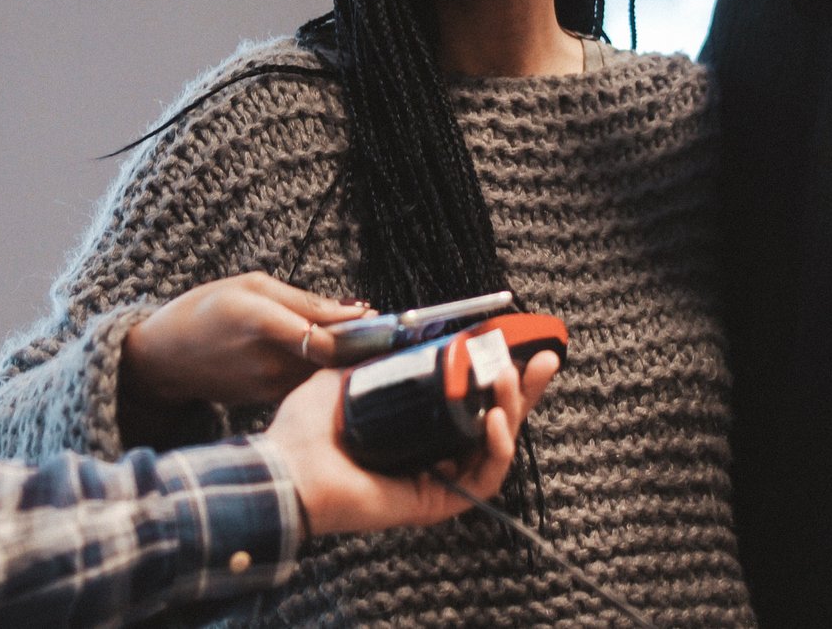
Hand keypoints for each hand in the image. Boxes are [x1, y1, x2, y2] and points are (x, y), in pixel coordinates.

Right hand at [121, 272, 369, 409]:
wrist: (162, 359)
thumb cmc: (205, 310)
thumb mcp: (250, 286)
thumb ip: (303, 301)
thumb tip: (355, 309)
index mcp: (261, 322)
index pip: (325, 339)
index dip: (358, 332)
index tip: (379, 317)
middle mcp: (267, 361)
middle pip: (331, 359)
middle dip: (360, 344)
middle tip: (382, 327)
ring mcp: (268, 386)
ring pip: (322, 374)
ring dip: (345, 359)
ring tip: (360, 338)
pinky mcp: (267, 400)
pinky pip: (306, 383)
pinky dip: (323, 371)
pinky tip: (330, 355)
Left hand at [262, 349, 560, 536]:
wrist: (287, 465)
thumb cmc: (307, 427)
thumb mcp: (345, 375)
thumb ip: (375, 356)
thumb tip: (403, 329)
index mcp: (417, 425)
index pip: (472, 399)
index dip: (500, 373)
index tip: (518, 345)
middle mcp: (433, 452)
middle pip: (496, 421)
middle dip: (525, 390)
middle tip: (544, 360)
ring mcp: (438, 479)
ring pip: (497, 448)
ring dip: (512, 411)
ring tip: (507, 381)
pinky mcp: (437, 502)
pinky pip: (483, 479)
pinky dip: (498, 450)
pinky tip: (496, 420)